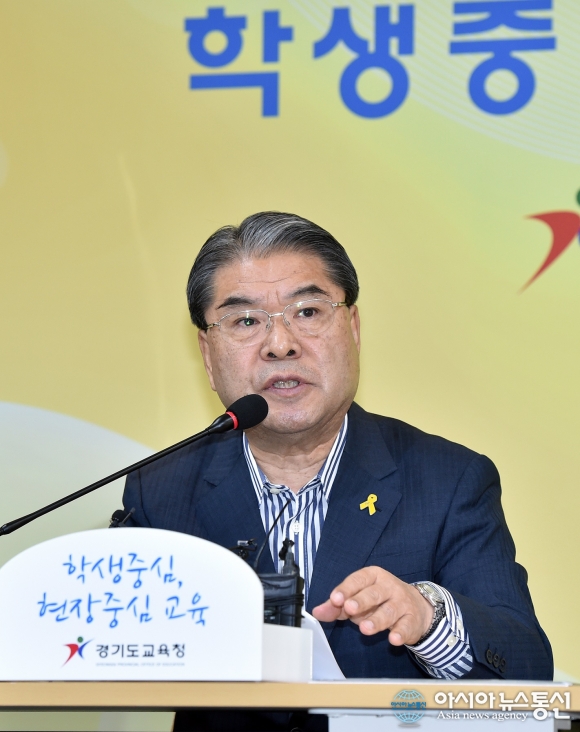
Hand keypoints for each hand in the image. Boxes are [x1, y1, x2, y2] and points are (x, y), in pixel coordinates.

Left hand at [312, 566, 434, 645]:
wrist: (417, 608)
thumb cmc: (380, 602)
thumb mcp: (358, 599)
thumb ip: (337, 606)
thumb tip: (317, 612)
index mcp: (373, 576)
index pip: (358, 579)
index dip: (347, 588)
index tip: (335, 599)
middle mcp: (389, 587)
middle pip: (374, 593)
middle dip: (361, 601)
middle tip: (349, 608)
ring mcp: (402, 603)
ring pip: (389, 611)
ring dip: (377, 620)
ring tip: (365, 629)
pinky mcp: (412, 620)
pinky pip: (406, 626)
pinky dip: (400, 632)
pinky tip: (393, 638)